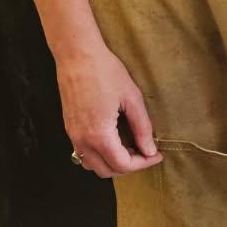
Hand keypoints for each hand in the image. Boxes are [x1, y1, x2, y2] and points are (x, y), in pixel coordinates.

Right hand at [58, 42, 162, 178]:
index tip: (157, 154)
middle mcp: (82, 141)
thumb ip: (142, 127)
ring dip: (112, 163)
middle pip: (106, 171)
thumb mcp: (131, 98)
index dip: (143, 164)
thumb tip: (149, 149)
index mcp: (99, 135)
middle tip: (146, 151)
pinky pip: (84, 153)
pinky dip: (100, 155)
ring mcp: (72, 135)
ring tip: (131, 146)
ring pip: (93, 165)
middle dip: (129, 166)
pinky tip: (114, 139)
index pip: (122, 165)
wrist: (77, 55)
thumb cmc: (105, 72)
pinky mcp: (69, 128)